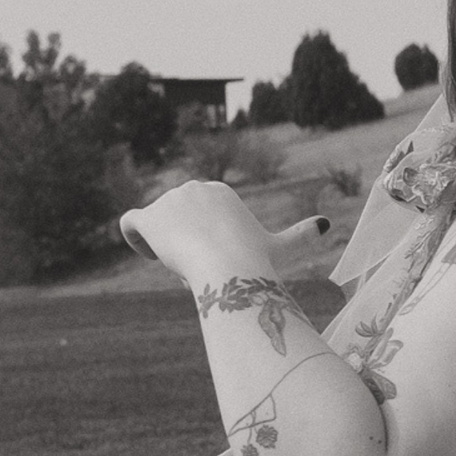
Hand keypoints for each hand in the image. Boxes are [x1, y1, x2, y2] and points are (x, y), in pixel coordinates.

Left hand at [119, 184, 335, 288]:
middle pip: (178, 226)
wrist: (231, 265)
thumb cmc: (257, 260)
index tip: (218, 259)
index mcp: (219, 192)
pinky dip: (136, 239)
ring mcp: (169, 201)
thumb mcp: (280, 247)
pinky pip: (130, 224)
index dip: (204, 243)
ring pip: (158, 231)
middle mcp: (192, 188)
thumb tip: (325, 225)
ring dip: (167, 252)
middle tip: (205, 267)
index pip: (198, 220)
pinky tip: (150, 253)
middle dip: (186, 248)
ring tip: (187, 265)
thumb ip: (300, 236)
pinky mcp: (149, 217)